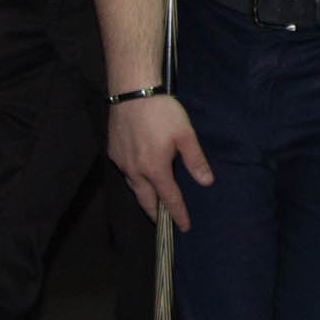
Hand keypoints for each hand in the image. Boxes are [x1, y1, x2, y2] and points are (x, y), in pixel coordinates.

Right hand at [107, 92, 214, 230]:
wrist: (132, 92)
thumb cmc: (162, 112)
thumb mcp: (185, 135)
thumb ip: (195, 160)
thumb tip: (206, 182)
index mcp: (155, 169)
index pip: (169, 199)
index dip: (178, 214)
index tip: (184, 227)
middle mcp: (136, 171)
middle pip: (145, 200)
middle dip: (155, 213)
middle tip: (163, 221)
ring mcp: (122, 162)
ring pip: (133, 187)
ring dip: (143, 196)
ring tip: (151, 200)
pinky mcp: (113, 151)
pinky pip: (124, 172)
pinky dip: (133, 178)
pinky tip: (138, 173)